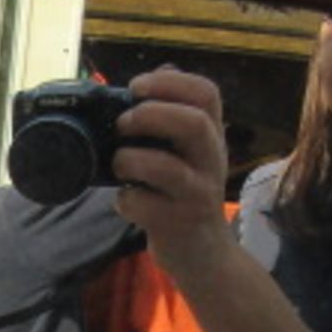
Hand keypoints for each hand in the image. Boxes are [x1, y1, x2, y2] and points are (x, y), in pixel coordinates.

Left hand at [111, 68, 231, 268]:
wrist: (204, 255)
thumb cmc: (184, 196)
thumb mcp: (189, 155)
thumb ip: (174, 120)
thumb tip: (154, 77)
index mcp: (211, 137)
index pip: (207, 93)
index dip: (170, 82)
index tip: (136, 86)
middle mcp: (212, 162)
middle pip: (193, 123)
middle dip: (150, 115)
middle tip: (122, 123)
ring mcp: (198, 194)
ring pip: (167, 167)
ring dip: (130, 160)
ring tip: (120, 164)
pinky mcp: (179, 223)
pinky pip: (145, 205)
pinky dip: (125, 201)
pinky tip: (124, 201)